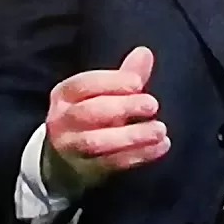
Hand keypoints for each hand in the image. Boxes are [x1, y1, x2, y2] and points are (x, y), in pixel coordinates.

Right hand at [43, 46, 168, 194]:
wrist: (65, 162)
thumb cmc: (90, 117)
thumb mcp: (101, 94)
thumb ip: (124, 75)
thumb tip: (145, 52)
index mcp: (65, 95)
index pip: (83, 85)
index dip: (111, 82)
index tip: (138, 82)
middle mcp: (62, 120)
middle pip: (88, 112)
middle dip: (122, 107)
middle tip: (153, 104)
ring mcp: (71, 148)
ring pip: (97, 142)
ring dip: (132, 136)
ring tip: (160, 129)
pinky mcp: (86, 170)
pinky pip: (112, 163)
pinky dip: (139, 155)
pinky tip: (161, 146)